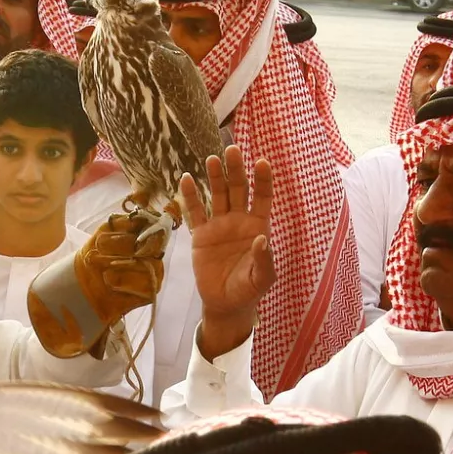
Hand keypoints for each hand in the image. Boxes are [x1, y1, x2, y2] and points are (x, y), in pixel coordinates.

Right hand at [181, 145, 275, 359]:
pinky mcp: (200, 234)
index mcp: (258, 226)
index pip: (262, 197)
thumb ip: (264, 260)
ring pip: (217, 195)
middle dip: (236, 170)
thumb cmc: (248, 290)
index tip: (262, 162)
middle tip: (232, 149)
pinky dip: (191, 196)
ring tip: (212, 159)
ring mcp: (219, 225)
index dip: (263, 180)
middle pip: (238, 189)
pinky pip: (195, 212)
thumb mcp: (262, 279)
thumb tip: (262, 239)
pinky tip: (187, 178)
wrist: (225, 304)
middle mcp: (239, 220)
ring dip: (216, 176)